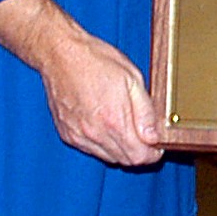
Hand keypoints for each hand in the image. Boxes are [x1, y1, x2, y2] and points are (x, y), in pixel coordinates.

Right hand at [0, 0, 164, 166]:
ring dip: (120, 149)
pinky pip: (90, 150)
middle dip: (138, 151)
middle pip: (125, 160)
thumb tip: (154, 137)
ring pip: (108, 157)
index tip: (155, 144)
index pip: (140, 157)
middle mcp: (95, 133)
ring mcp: (79, 135)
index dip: (152, 153)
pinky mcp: (67, 134)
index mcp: (114, 121)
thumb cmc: (96, 61)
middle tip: (141, 133)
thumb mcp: (132, 79)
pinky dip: (101, 144)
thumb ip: (145, 112)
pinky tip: (103, 124)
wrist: (61, 54)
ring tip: (121, 125)